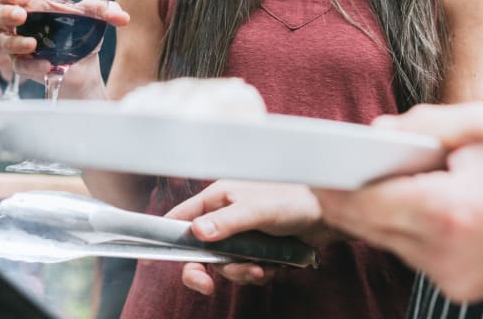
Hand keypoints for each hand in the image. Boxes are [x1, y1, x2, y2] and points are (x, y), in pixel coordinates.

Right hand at [0, 0, 129, 93]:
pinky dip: (29, 65)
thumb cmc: (79, 33)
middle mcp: (6, 22)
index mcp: (19, 1)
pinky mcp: (16, 66)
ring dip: (11, 41)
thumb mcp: (91, 17)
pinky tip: (46, 65)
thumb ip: (102, 9)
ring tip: (32, 43)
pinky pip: (14, 66)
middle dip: (2, 12)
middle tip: (21, 15)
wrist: (84, 66)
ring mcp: (8, 45)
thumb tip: (120, 15)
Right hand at [165, 180, 333, 295]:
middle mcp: (225, 215)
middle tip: (207, 286)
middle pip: (198, 249)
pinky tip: (272, 266)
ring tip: (261, 266)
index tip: (153, 260)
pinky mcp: (257, 249)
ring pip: (223, 264)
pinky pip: (244, 269)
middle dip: (204, 269)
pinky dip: (256, 272)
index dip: (167, 238)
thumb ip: (226, 222)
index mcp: (218, 197)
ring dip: (239, 271)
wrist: (328, 214)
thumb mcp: (257, 209)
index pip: (181, 217)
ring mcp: (241, 233)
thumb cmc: (294, 199)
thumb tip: (196, 234)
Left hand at [314, 103, 482, 302]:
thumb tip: (373, 132)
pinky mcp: (455, 288)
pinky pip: (410, 252)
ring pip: (386, 240)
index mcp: (446, 211)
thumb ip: (423, 121)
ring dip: (376, 210)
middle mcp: (441, 254)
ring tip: (367, 176)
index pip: (365, 203)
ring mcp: (448, 278)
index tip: (309, 165)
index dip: (332, 184)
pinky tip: (412, 200)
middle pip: (367, 225)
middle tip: (324, 166)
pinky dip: (404, 226)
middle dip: (346, 195)